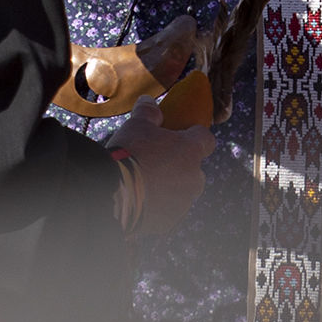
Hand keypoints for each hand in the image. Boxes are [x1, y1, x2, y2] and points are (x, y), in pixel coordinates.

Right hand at [105, 98, 212, 236]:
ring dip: (170, 186)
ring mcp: (184, 201)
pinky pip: (169, 209)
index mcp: (191, 151)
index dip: (194, 135)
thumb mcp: (136, 124)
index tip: (181, 134)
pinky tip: (141, 199)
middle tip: (156, 160)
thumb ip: (148, 111)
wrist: (114, 194)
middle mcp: (195, 177)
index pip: (206, 139)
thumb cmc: (129, 153)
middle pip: (194, 167)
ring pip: (182, 190)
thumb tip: (149, 101)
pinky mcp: (171, 220)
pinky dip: (160, 204)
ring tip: (145, 183)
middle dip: (180, 164)